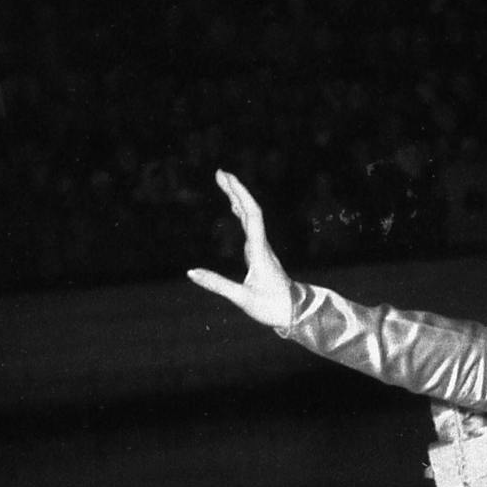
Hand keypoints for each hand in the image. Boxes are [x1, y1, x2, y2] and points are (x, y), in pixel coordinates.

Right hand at [186, 169, 295, 329]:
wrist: (296, 313)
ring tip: (224, 183)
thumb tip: (191, 272)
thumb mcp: (242, 298)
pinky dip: (241, 213)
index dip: (238, 194)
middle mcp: (262, 245)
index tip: (225, 177)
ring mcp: (263, 249)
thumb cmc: (272, 307)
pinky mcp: (261, 254)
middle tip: (220, 172)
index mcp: (260, 251)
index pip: (251, 215)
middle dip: (236, 190)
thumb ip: (217, 284)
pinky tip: (234, 208)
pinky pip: (251, 226)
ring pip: (251, 217)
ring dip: (238, 199)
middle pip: (251, 210)